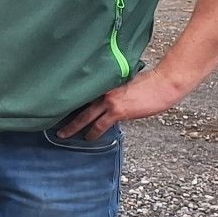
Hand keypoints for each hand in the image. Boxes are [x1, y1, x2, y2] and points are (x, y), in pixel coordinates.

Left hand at [55, 67, 186, 140]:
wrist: (163, 83)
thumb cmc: (150, 81)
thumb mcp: (126, 80)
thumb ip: (113, 86)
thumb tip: (105, 94)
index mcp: (105, 82)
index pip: (83, 92)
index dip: (71, 99)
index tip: (59, 104)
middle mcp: (104, 91)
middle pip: (79, 105)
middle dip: (66, 115)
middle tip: (54, 122)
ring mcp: (109, 101)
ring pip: (86, 117)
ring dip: (74, 127)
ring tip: (64, 134)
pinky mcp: (118, 111)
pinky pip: (101, 124)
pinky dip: (94, 131)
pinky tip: (89, 136)